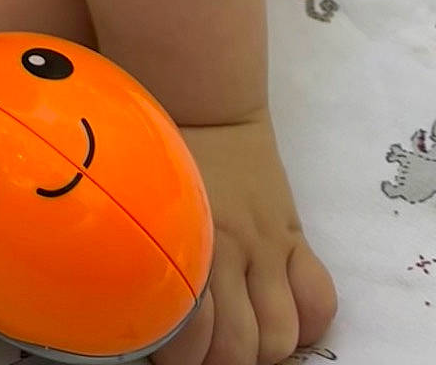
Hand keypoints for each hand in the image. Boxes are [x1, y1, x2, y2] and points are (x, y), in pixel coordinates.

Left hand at [154, 110, 336, 364]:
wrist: (201, 97)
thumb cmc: (150, 151)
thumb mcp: (132, 201)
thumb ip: (133, 253)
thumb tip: (116, 305)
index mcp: (179, 244)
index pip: (187, 338)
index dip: (178, 360)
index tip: (163, 347)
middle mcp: (227, 251)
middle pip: (239, 350)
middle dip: (221, 364)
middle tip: (203, 354)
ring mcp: (266, 246)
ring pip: (280, 335)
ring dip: (263, 350)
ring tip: (242, 340)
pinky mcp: (293, 236)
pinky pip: (319, 300)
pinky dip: (306, 324)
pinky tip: (283, 319)